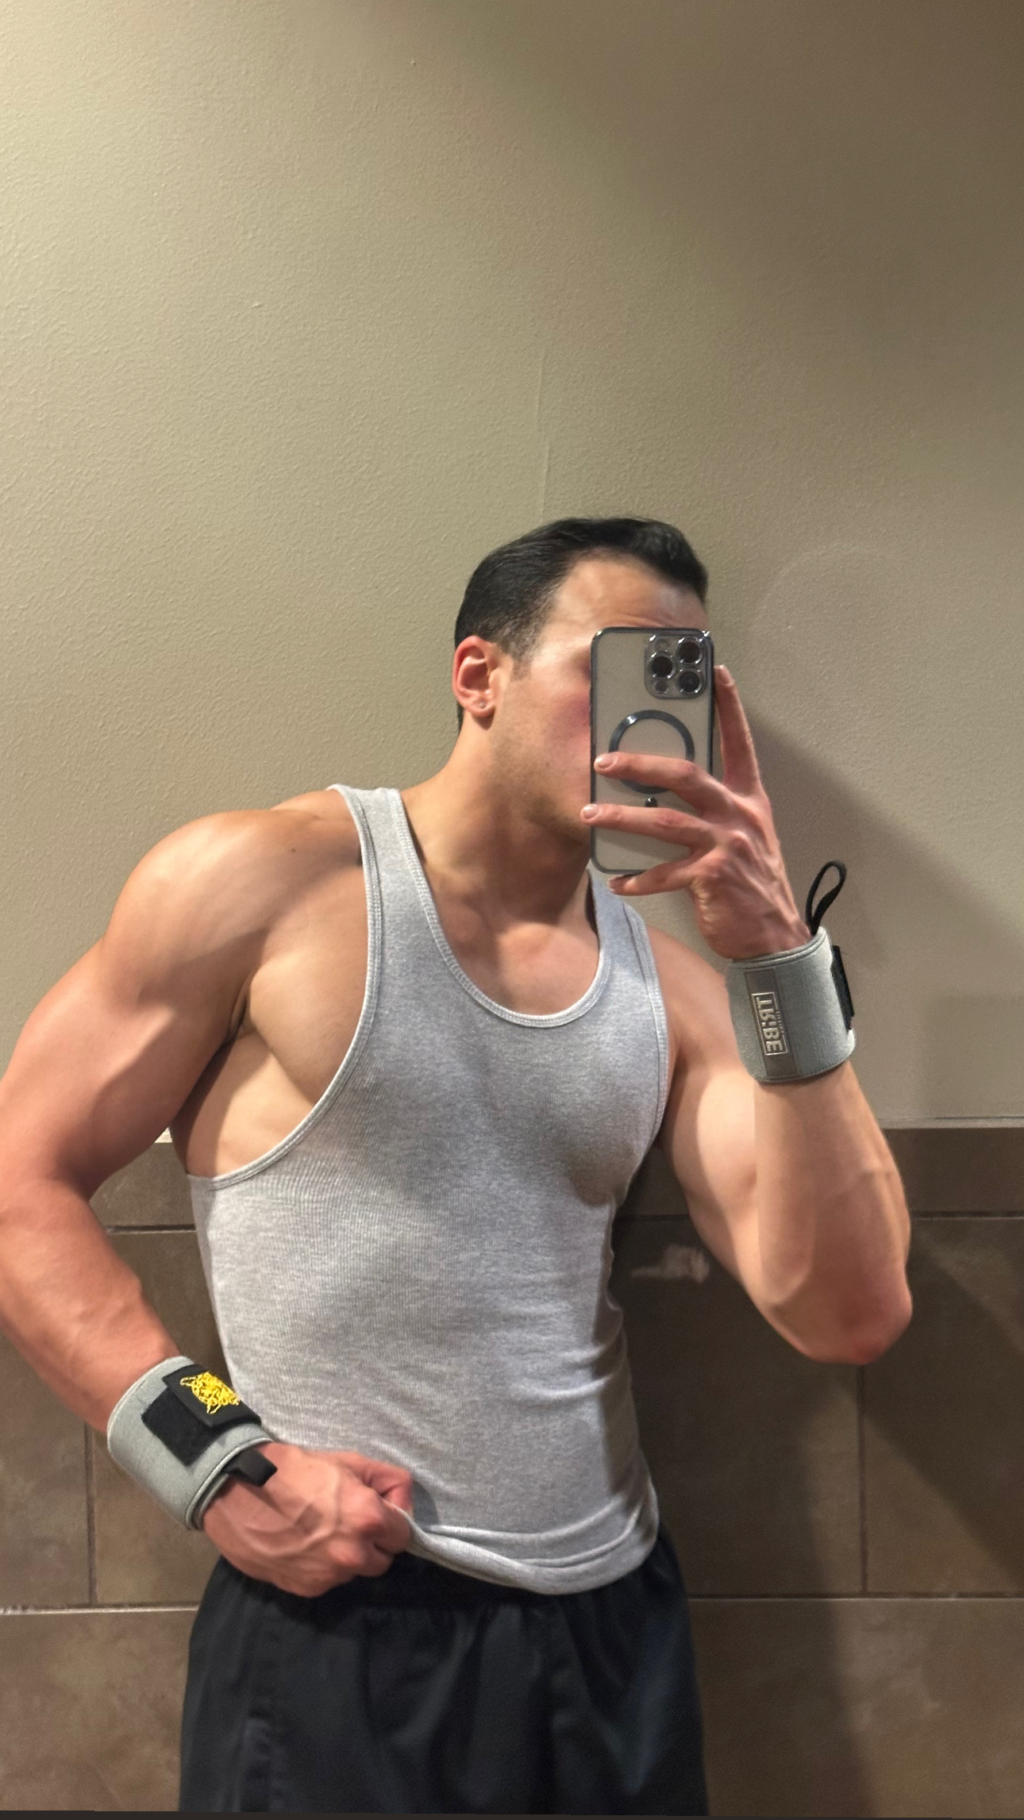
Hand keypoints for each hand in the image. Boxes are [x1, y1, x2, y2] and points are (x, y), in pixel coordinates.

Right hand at [200, 1441, 414, 1596]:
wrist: (236, 1492)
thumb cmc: (294, 1470)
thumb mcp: (347, 1461)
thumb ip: (385, 1481)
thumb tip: (402, 1499)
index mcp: (368, 1520)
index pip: (404, 1536)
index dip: (394, 1520)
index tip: (378, 1510)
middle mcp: (353, 1555)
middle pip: (382, 1559)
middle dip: (373, 1542)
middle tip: (349, 1520)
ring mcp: (329, 1576)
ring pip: (354, 1571)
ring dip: (348, 1556)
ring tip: (321, 1531)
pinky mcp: (306, 1589)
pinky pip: (328, 1579)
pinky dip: (323, 1566)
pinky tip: (303, 1544)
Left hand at [582, 666, 808, 959]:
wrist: (775, 936)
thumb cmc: (753, 885)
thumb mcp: (747, 838)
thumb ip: (717, 813)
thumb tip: (665, 797)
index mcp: (749, 801)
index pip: (741, 745)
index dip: (730, 707)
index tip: (716, 673)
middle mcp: (739, 816)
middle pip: (687, 775)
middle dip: (641, 764)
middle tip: (605, 761)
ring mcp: (727, 846)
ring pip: (666, 821)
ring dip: (623, 817)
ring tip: (591, 815)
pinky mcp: (713, 877)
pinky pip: (665, 873)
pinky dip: (637, 878)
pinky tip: (617, 880)